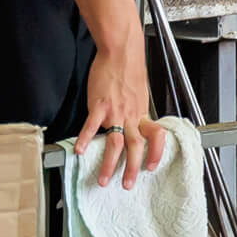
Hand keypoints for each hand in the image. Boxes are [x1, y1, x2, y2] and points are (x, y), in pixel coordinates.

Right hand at [77, 39, 168, 189]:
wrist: (121, 51)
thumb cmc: (129, 70)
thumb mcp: (139, 93)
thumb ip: (136, 110)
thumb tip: (135, 123)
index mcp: (142, 112)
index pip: (156, 136)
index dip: (156, 152)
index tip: (152, 166)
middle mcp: (131, 114)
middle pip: (135, 146)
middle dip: (132, 168)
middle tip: (127, 185)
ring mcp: (115, 111)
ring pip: (115, 143)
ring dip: (109, 164)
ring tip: (103, 180)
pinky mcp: (99, 104)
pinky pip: (91, 125)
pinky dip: (85, 140)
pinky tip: (80, 152)